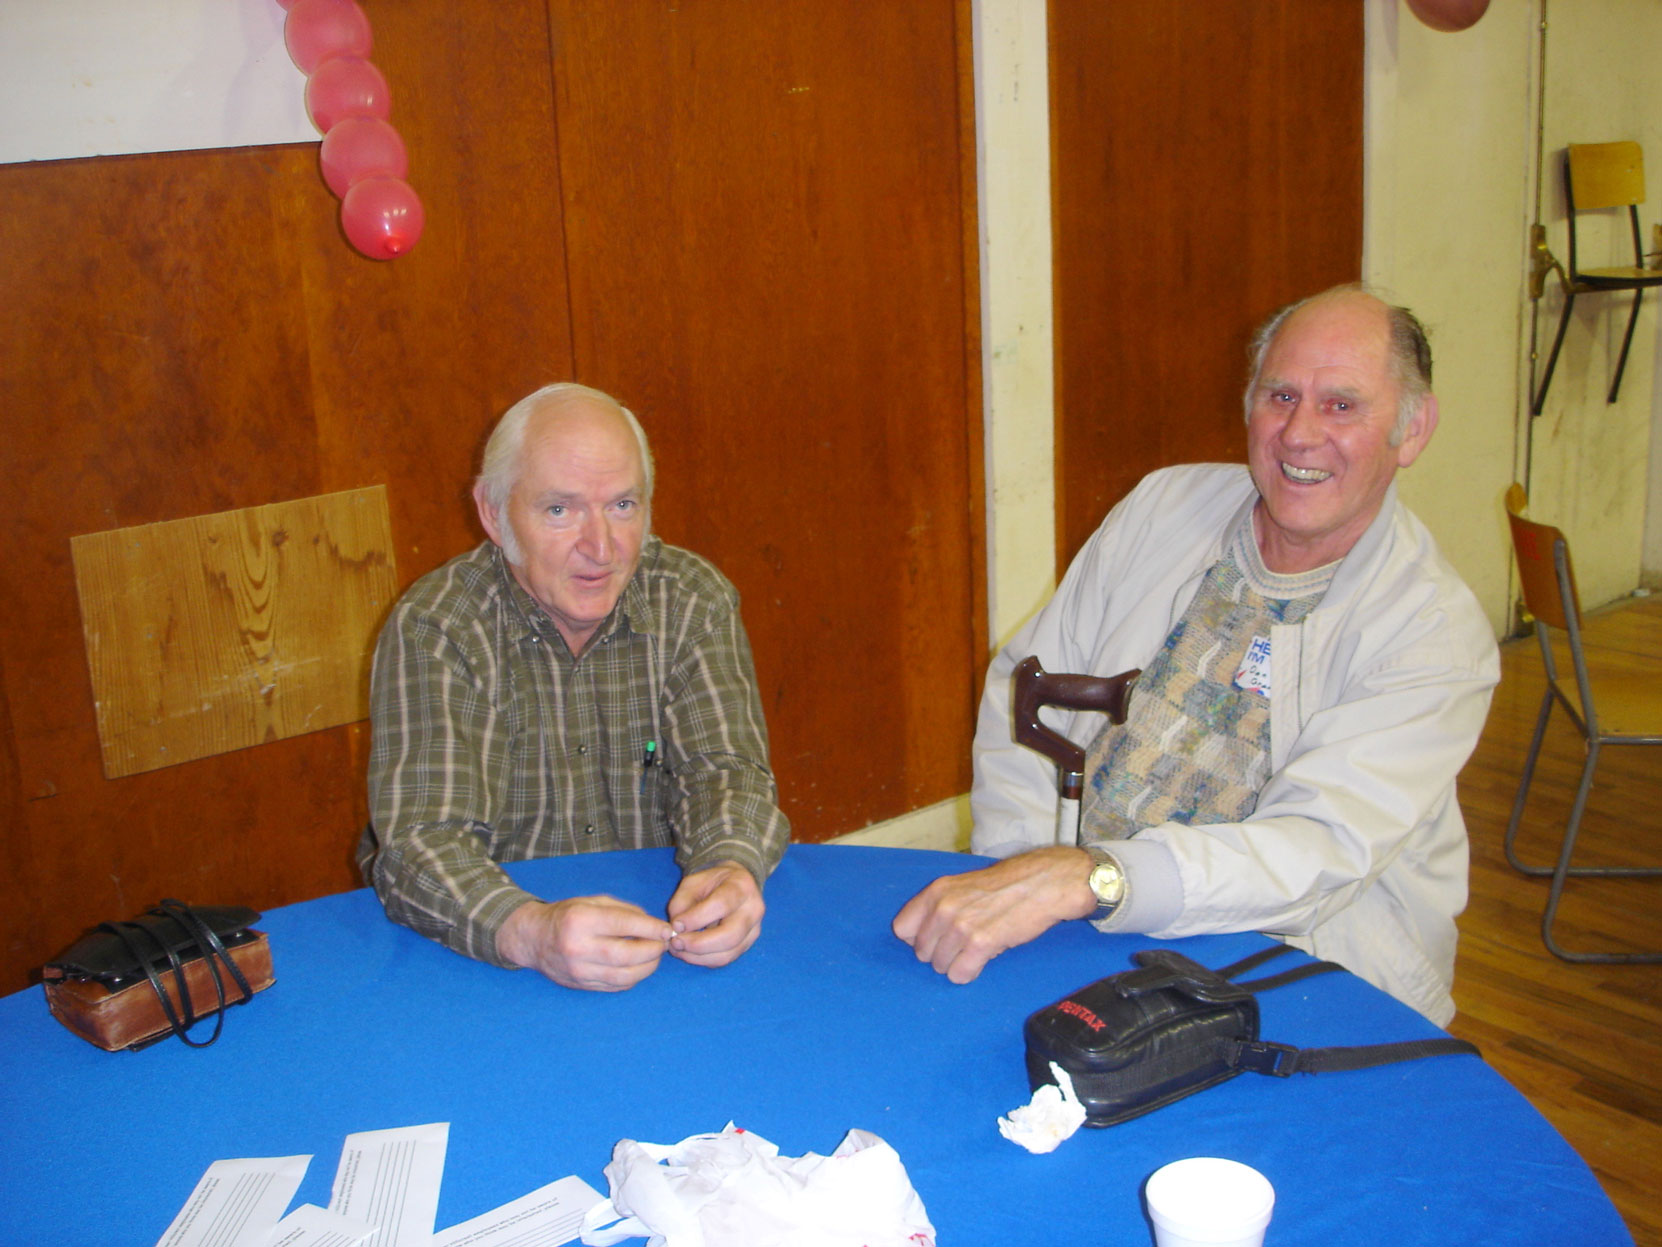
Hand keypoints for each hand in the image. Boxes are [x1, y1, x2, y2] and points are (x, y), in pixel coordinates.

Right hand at [496, 895, 671, 991]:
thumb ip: (624, 911)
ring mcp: (579, 971)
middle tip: (664, 944)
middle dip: (653, 950)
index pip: (624, 925)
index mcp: (581, 920)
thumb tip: (655, 926)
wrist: (533, 939)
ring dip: (647, 968)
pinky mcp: (582, 986)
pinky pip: (616, 987)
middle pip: (627, 955)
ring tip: (654, 956)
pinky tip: (638, 967)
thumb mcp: (593, 902)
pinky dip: (633, 978)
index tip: (668, 929)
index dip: (651, 928)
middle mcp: (579, 948)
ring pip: (624, 976)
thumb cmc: (567, 916)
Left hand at [666, 864, 765, 967]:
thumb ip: (681, 903)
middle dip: (698, 944)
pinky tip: (688, 953)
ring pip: (727, 954)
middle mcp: (753, 910)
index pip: (721, 905)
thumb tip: (677, 929)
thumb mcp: (692, 883)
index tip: (675, 925)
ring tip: (678, 949)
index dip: (696, 918)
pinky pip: (724, 960)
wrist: (733, 886)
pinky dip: (703, 960)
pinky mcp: (747, 945)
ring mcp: (753, 930)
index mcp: (742, 886)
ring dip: (698, 956)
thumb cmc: (710, 883)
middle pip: (729, 936)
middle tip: (675, 942)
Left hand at [891, 847, 1097, 982]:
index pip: (902, 928)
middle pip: (921, 953)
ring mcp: (961, 926)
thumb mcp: (962, 887)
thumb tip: (918, 938)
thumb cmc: (1004, 887)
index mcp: (936, 892)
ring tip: (977, 949)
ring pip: (939, 966)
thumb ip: (938, 907)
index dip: (918, 939)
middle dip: (940, 954)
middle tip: (963, 945)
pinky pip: (959, 975)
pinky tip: (984, 958)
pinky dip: (970, 973)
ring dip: (957, 964)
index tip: (936, 939)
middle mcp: (943, 908)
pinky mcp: (981, 943)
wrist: (1041, 884)